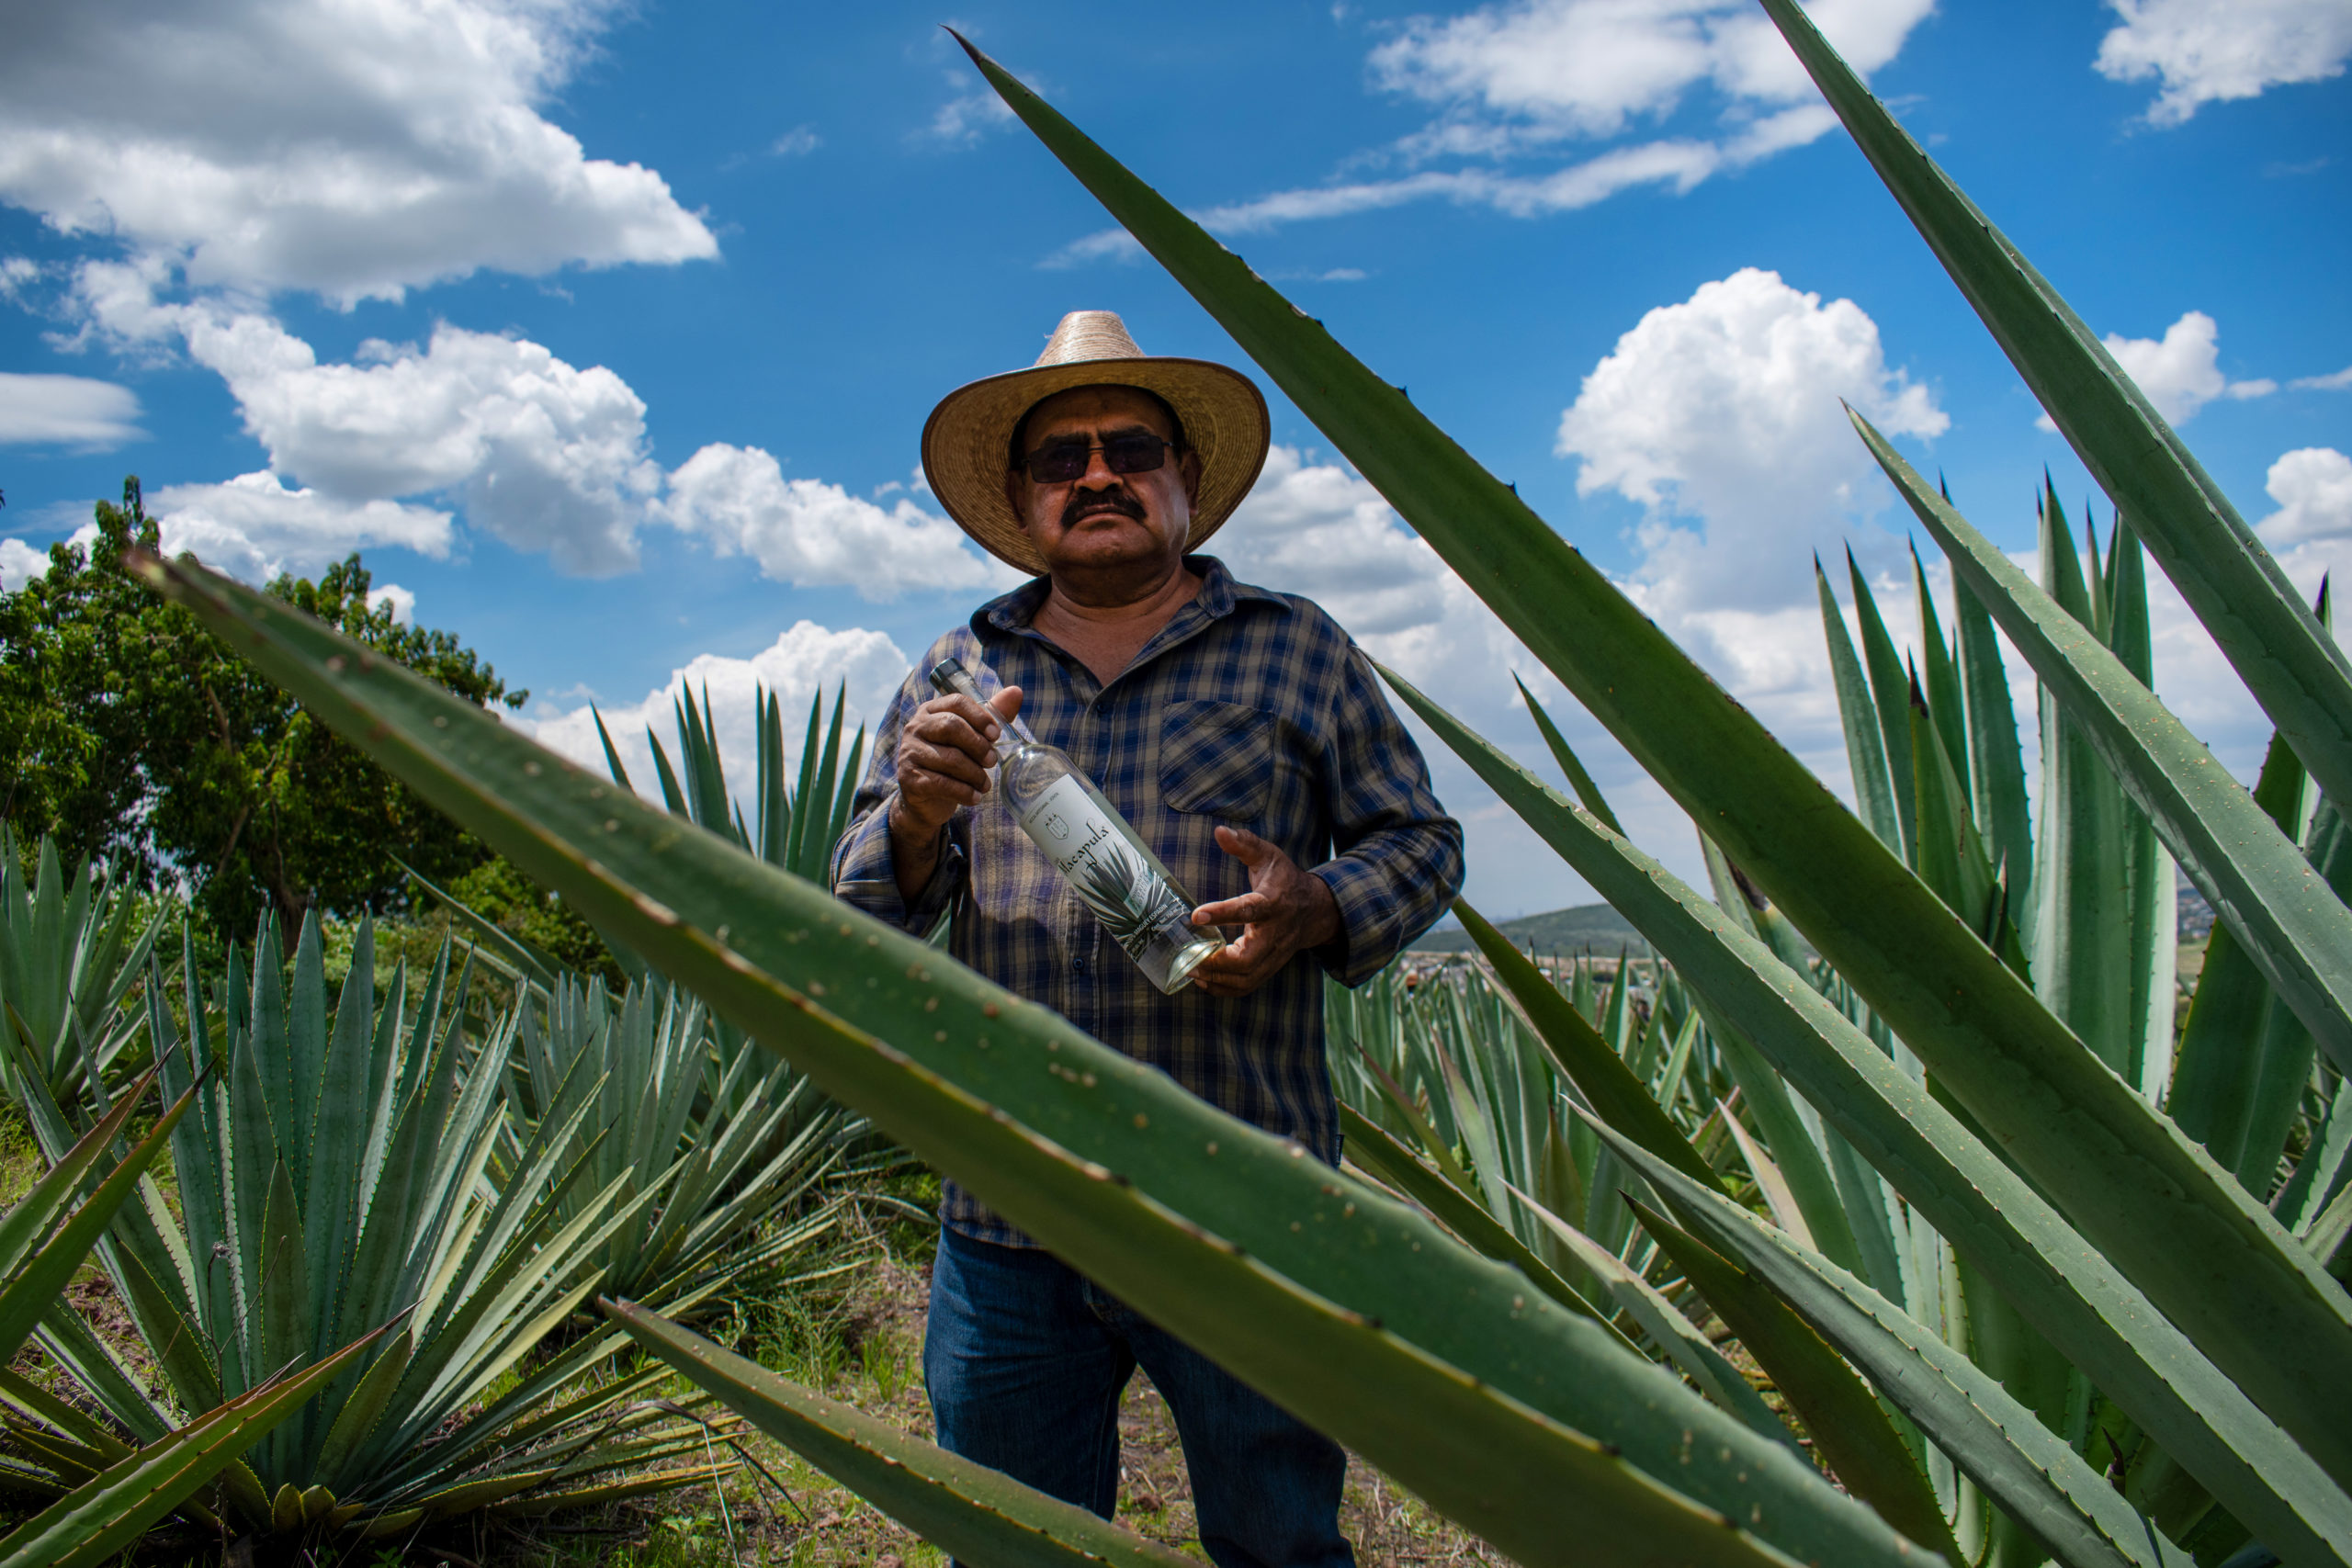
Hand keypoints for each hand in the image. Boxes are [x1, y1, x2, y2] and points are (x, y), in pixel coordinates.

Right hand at [888, 687, 1020, 896]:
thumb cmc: (951, 760)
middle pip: (951, 727)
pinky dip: (964, 792)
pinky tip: (975, 797)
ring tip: (985, 784)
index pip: (957, 703)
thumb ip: (991, 715)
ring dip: (974, 774)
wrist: (925, 799)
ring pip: (949, 758)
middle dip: (978, 745)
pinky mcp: (908, 779)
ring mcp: (909, 753)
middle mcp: (915, 728)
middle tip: (992, 761)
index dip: (980, 717)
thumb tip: (1016, 692)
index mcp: (931, 711)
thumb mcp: (970, 737)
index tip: (996, 734)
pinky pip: (941, 783)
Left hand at [1186, 826, 1341, 998]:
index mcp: (1273, 903)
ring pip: (1246, 978)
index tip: (1196, 915)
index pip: (1248, 910)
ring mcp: (1274, 954)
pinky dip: (1224, 988)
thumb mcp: (1269, 856)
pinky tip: (1203, 980)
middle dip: (1217, 962)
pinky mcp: (1269, 967)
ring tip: (1190, 970)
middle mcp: (1275, 933)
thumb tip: (1219, 831)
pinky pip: (1247, 986)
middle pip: (1249, 959)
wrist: (1315, 910)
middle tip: (1189, 957)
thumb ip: (1244, 844)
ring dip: (1216, 978)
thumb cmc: (1285, 880)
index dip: (1222, 913)